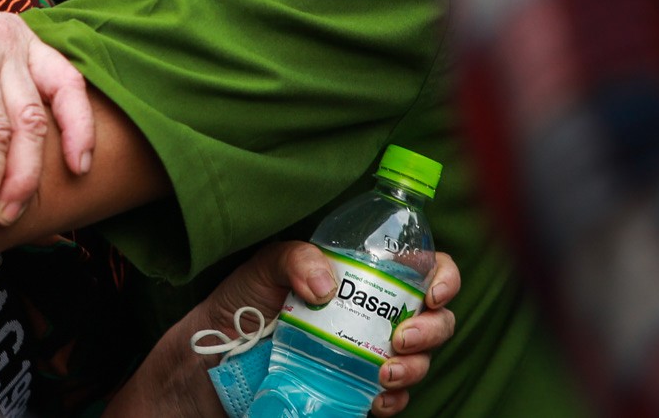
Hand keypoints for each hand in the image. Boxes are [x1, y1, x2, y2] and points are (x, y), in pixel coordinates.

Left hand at [109, 243, 460, 417]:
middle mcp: (375, 313)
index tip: (432, 291)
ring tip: (385, 371)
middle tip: (403, 338)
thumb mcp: (263, 266)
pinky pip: (393, 399)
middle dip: (433, 329)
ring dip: (416, 368)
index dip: (443, 275)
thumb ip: (293, 258)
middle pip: (434, 318)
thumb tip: (325, 284)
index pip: (422, 266)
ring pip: (421, 361)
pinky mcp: (358, 389)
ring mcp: (370, 353)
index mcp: (363, 273)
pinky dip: (393, 400)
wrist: (215, 359)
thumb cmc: (241, 303)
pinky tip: (376, 397)